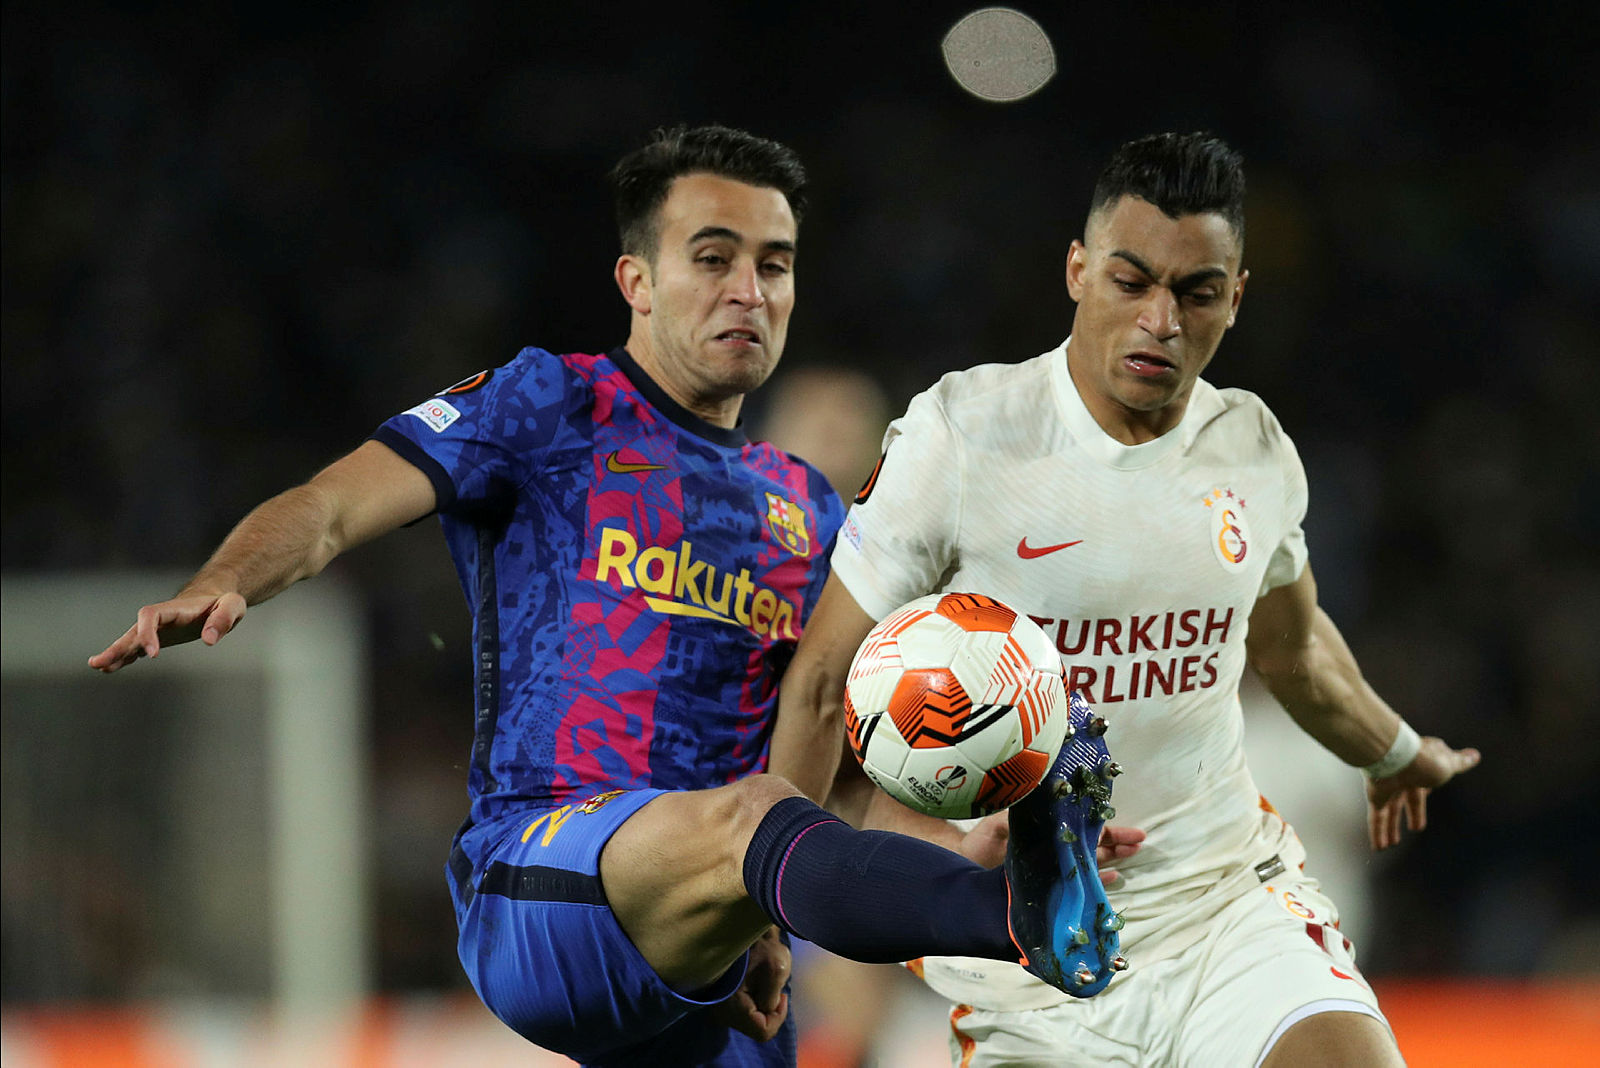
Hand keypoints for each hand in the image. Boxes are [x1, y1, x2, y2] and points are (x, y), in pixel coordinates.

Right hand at [87, 590, 246, 672]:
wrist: (217, 598)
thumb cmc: (226, 602)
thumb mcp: (233, 606)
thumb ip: (223, 619)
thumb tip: (208, 640)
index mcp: (175, 608)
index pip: (150, 616)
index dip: (147, 633)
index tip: (152, 655)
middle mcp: (160, 618)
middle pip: (133, 630)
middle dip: (117, 647)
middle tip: (99, 663)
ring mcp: (157, 628)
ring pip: (131, 640)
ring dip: (115, 653)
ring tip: (97, 666)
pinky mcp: (159, 638)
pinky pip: (137, 647)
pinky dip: (125, 657)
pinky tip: (111, 668)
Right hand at [709, 926, 789, 1042]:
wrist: (743, 929)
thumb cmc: (763, 946)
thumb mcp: (777, 970)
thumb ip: (772, 999)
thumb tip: (767, 1011)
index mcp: (733, 1004)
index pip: (762, 1031)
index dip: (778, 1017)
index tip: (782, 995)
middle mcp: (722, 1011)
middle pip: (755, 1029)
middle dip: (769, 1012)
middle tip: (775, 990)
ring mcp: (720, 1008)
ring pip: (750, 1022)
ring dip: (762, 1006)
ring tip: (765, 984)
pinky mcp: (722, 1002)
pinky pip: (744, 1014)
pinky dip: (755, 1003)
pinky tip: (758, 985)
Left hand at [962, 813, 1144, 887]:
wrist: (962, 868)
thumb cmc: (982, 842)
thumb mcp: (1003, 822)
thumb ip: (1024, 814)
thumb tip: (1047, 799)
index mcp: (1046, 831)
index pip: (1082, 827)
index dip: (1106, 827)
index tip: (1129, 826)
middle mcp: (1052, 851)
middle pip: (1092, 845)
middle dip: (1117, 842)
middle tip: (1140, 842)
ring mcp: (1051, 871)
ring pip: (1088, 864)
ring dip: (1111, 860)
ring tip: (1132, 857)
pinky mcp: (1046, 890)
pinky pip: (1076, 888)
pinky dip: (1093, 883)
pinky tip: (1111, 880)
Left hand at [1366, 736, 1479, 849]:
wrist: (1396, 756)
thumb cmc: (1425, 758)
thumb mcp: (1450, 763)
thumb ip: (1461, 762)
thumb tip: (1475, 755)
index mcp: (1421, 769)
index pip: (1423, 785)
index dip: (1424, 793)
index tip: (1425, 796)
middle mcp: (1402, 778)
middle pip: (1406, 800)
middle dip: (1411, 814)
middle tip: (1414, 828)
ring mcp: (1387, 786)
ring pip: (1389, 811)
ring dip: (1390, 829)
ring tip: (1390, 845)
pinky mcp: (1375, 795)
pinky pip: (1376, 818)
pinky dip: (1377, 833)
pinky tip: (1379, 848)